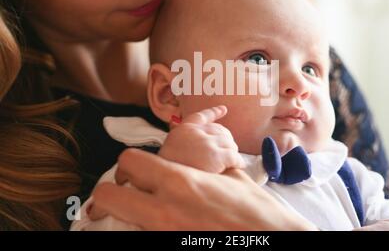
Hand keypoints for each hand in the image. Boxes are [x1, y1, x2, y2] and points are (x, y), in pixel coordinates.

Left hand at [88, 149, 318, 230]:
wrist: (273, 241)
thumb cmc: (256, 211)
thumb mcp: (233, 177)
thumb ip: (207, 163)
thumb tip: (196, 154)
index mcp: (181, 181)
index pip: (130, 162)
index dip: (129, 162)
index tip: (137, 168)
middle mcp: (164, 209)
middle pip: (108, 196)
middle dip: (111, 192)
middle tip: (128, 191)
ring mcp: (163, 232)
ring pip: (122, 219)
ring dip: (128, 211)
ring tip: (147, 208)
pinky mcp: (167, 244)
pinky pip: (143, 232)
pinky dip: (145, 226)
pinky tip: (165, 222)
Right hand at [158, 106, 245, 172]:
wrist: (166, 182)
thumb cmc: (168, 169)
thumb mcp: (169, 148)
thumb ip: (181, 140)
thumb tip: (182, 130)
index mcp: (184, 129)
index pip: (201, 116)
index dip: (213, 112)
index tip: (223, 109)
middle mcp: (196, 133)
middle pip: (220, 131)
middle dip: (226, 140)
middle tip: (230, 150)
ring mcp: (207, 144)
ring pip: (229, 143)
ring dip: (233, 151)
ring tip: (233, 160)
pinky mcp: (216, 157)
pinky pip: (234, 156)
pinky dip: (238, 161)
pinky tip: (238, 165)